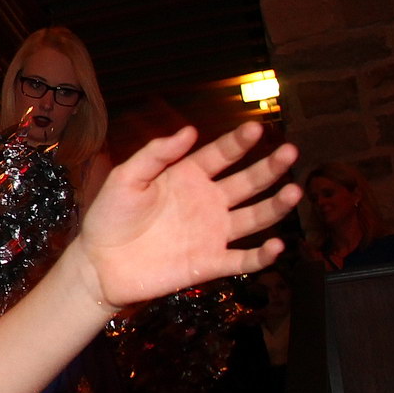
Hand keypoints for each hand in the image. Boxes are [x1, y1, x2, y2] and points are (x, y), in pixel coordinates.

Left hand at [78, 123, 299, 308]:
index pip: (221, 154)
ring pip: (255, 217)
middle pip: (248, 182)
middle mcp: (207, 201)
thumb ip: (156, 154)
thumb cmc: (109, 217)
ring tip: (294, 192)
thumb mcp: (126, 178)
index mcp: (187, 176)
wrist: (99, 264)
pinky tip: (276, 246)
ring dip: (276, 206)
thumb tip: (189, 130)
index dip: (239, 142)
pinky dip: (262, 256)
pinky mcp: (211, 263)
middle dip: (270, 168)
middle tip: (290, 152)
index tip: (256, 128)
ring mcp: (212, 232)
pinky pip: (244, 259)